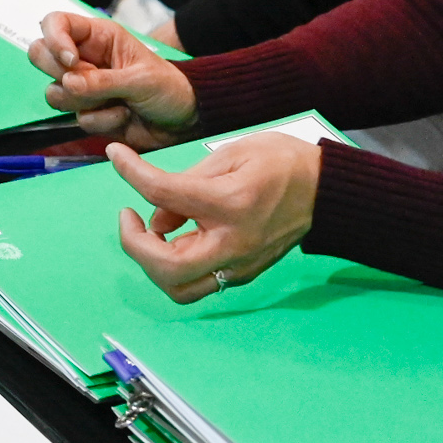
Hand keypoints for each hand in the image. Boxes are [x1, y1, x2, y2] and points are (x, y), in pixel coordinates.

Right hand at [28, 10, 198, 150]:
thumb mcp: (140, 80)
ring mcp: (82, 87)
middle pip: (40, 55)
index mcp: (98, 37)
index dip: (54, 40)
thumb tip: (68, 83)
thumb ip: (102, 81)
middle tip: (91, 84)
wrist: (183, 122)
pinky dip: (102, 121)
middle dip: (62, 74)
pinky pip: (77, 119)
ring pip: (55, 93)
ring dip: (87, 103)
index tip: (71, 61)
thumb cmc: (168, 88)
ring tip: (119, 102)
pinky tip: (124, 116)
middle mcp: (84, 58)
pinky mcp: (87, 113)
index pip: (55, 23)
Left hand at [110, 134, 321, 303]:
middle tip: (127, 215)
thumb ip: (187, 181)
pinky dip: (175, 264)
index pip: (163, 193)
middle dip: (134, 245)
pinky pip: (198, 282)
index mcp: (230, 204)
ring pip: (179, 289)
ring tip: (149, 231)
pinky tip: (175, 236)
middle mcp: (233, 244)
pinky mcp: (243, 274)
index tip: (115, 157)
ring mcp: (239, 266)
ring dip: (152, 263)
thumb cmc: (282, 162)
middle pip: (166, 269)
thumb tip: (156, 214)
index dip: (130, 172)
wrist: (327, 192)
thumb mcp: (233, 153)